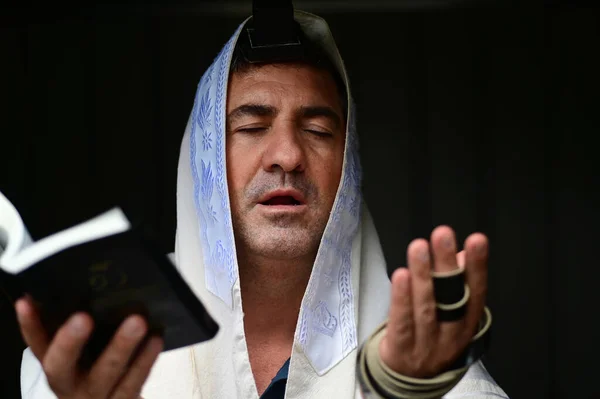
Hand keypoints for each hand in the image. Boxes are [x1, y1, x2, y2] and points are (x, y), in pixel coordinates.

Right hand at [15, 296, 162, 398]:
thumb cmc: (100, 368)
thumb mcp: (84, 354)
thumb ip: (81, 330)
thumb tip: (91, 286)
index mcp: (57, 365)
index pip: (37, 343)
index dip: (30, 324)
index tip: (27, 301)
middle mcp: (70, 383)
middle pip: (61, 365)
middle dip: (70, 341)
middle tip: (83, 317)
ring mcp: (96, 394)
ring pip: (106, 373)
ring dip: (121, 346)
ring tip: (137, 321)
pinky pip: (134, 382)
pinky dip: (145, 360)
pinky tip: (155, 339)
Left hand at [379, 225, 487, 377]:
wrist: (410, 378)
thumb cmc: (432, 334)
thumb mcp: (451, 314)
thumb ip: (457, 284)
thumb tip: (462, 254)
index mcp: (467, 322)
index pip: (476, 292)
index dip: (477, 266)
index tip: (477, 240)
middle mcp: (451, 334)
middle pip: (451, 298)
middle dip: (447, 265)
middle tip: (443, 235)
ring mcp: (427, 343)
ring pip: (426, 307)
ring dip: (422, 275)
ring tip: (419, 247)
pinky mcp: (402, 348)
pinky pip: (402, 321)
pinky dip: (401, 298)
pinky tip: (401, 275)